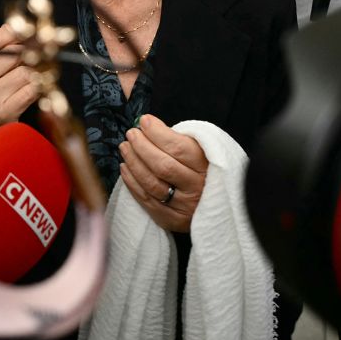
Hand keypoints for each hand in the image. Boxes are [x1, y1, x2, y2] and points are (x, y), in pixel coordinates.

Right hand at [0, 25, 39, 157]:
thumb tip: (13, 33)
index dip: (14, 34)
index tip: (26, 33)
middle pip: (14, 54)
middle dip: (29, 53)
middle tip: (37, 53)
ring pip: (26, 72)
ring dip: (33, 73)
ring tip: (30, 77)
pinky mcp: (6, 112)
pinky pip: (30, 91)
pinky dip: (36, 88)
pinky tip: (32, 90)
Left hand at [118, 114, 207, 232]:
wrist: (215, 205)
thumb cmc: (202, 170)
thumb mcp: (201, 151)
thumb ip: (179, 139)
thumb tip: (147, 124)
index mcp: (207, 167)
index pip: (178, 148)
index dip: (157, 133)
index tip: (144, 121)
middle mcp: (197, 188)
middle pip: (162, 166)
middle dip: (142, 146)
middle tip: (131, 134)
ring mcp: (184, 206)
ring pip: (152, 183)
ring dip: (133, 162)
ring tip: (125, 147)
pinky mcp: (171, 219)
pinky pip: (146, 199)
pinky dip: (131, 182)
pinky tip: (125, 167)